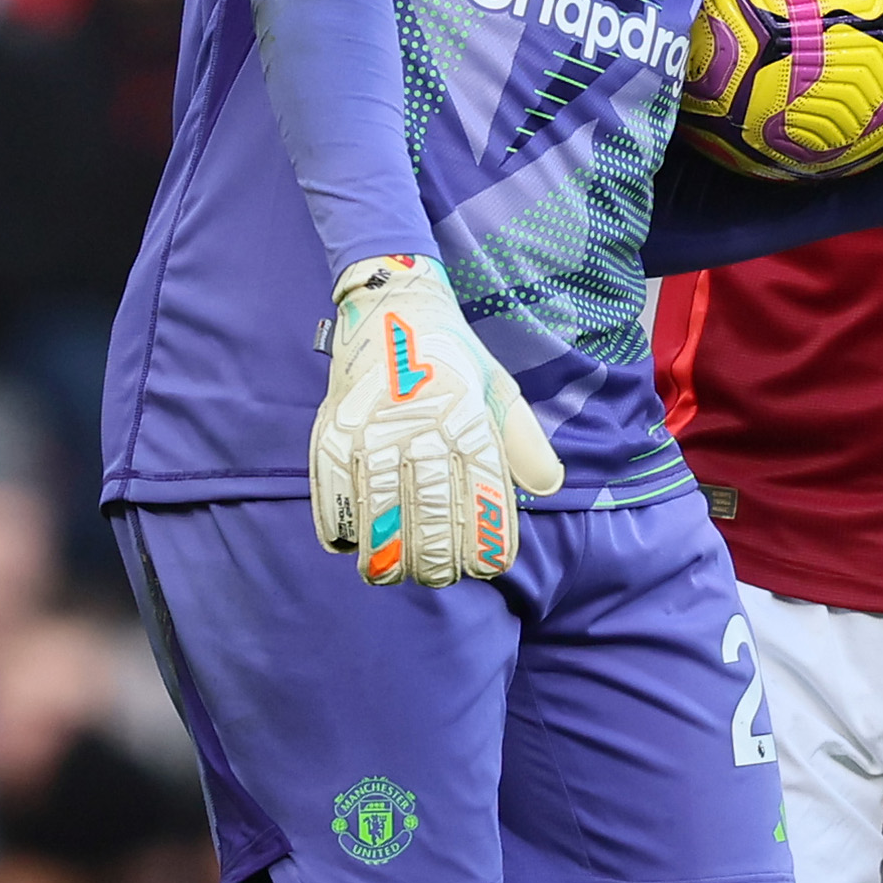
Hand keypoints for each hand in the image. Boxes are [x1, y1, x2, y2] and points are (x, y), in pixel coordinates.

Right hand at [311, 256, 565, 585]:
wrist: (394, 306)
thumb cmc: (453, 357)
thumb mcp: (500, 389)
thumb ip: (525, 443)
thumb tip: (549, 488)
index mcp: (470, 419)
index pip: (483, 498)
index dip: (486, 544)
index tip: (486, 567)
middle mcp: (424, 426)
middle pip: (431, 514)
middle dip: (436, 560)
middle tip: (438, 576)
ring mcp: (374, 428)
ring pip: (381, 512)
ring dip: (386, 554)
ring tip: (391, 574)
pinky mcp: (334, 428)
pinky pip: (333, 489)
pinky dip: (339, 524)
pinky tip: (350, 543)